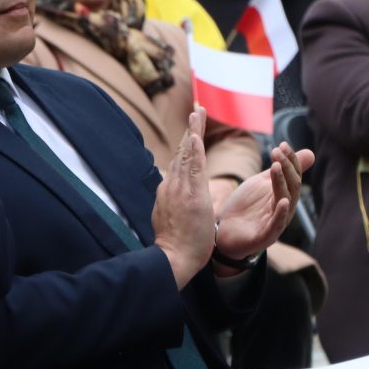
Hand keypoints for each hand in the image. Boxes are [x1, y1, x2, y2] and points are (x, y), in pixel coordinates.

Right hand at [151, 108, 214, 287]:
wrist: (173, 258)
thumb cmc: (176, 244)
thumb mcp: (172, 217)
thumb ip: (173, 202)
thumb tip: (172, 195)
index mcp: (170, 191)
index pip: (179, 163)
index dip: (185, 144)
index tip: (192, 130)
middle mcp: (171, 186)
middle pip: (182, 153)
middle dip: (190, 130)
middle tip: (197, 110)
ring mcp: (179, 190)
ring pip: (187, 155)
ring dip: (193, 132)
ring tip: (198, 113)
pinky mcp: (189, 196)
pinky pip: (192, 169)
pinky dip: (193, 151)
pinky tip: (195, 136)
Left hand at [213, 142, 314, 268]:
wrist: (223, 234)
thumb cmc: (246, 208)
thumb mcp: (263, 184)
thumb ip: (281, 169)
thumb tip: (310, 152)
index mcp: (284, 196)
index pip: (293, 176)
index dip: (290, 160)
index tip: (282, 144)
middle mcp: (284, 210)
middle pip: (292, 187)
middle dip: (286, 167)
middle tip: (276, 151)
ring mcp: (276, 224)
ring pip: (285, 201)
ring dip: (282, 183)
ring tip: (276, 166)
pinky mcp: (265, 237)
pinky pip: (276, 225)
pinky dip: (281, 213)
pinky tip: (283, 201)